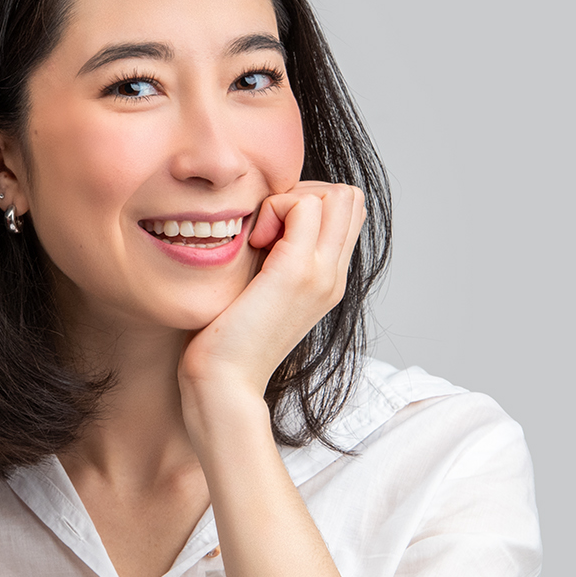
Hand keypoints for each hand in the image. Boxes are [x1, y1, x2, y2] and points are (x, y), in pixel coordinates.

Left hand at [178, 181, 363, 412]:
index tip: (270, 231)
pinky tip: (252, 241)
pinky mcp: (297, 271)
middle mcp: (334, 276)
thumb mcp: (259, 289)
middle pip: (350, 197)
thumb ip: (272, 256)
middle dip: (304, 194)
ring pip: (336, 194)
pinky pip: (304, 205)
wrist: (225, 382)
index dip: (310, 202)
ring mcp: (322, 273)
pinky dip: (274, 208)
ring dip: (291, 200)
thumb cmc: (227, 339)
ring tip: (261, 236)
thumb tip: (263, 222)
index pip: (348, 212)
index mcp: (329, 280)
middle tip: (266, 227)